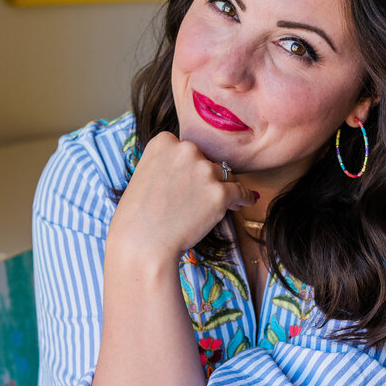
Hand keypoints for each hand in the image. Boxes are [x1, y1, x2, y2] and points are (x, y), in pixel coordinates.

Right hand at [108, 132, 255, 263]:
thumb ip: (169, 165)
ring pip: (224, 176)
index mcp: (164, 142)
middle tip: (195, 200)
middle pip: (207, 160)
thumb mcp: (145, 175)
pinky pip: (241, 191)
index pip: (188, 150)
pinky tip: (247, 201)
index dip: (189, 168)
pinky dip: (245, 197)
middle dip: (205, 178)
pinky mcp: (219, 193)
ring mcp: (204, 171)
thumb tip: (200, 168)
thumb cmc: (138, 216)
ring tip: (211, 209)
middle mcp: (186, 150)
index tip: (186, 183)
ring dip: (220, 190)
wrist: (142, 244)